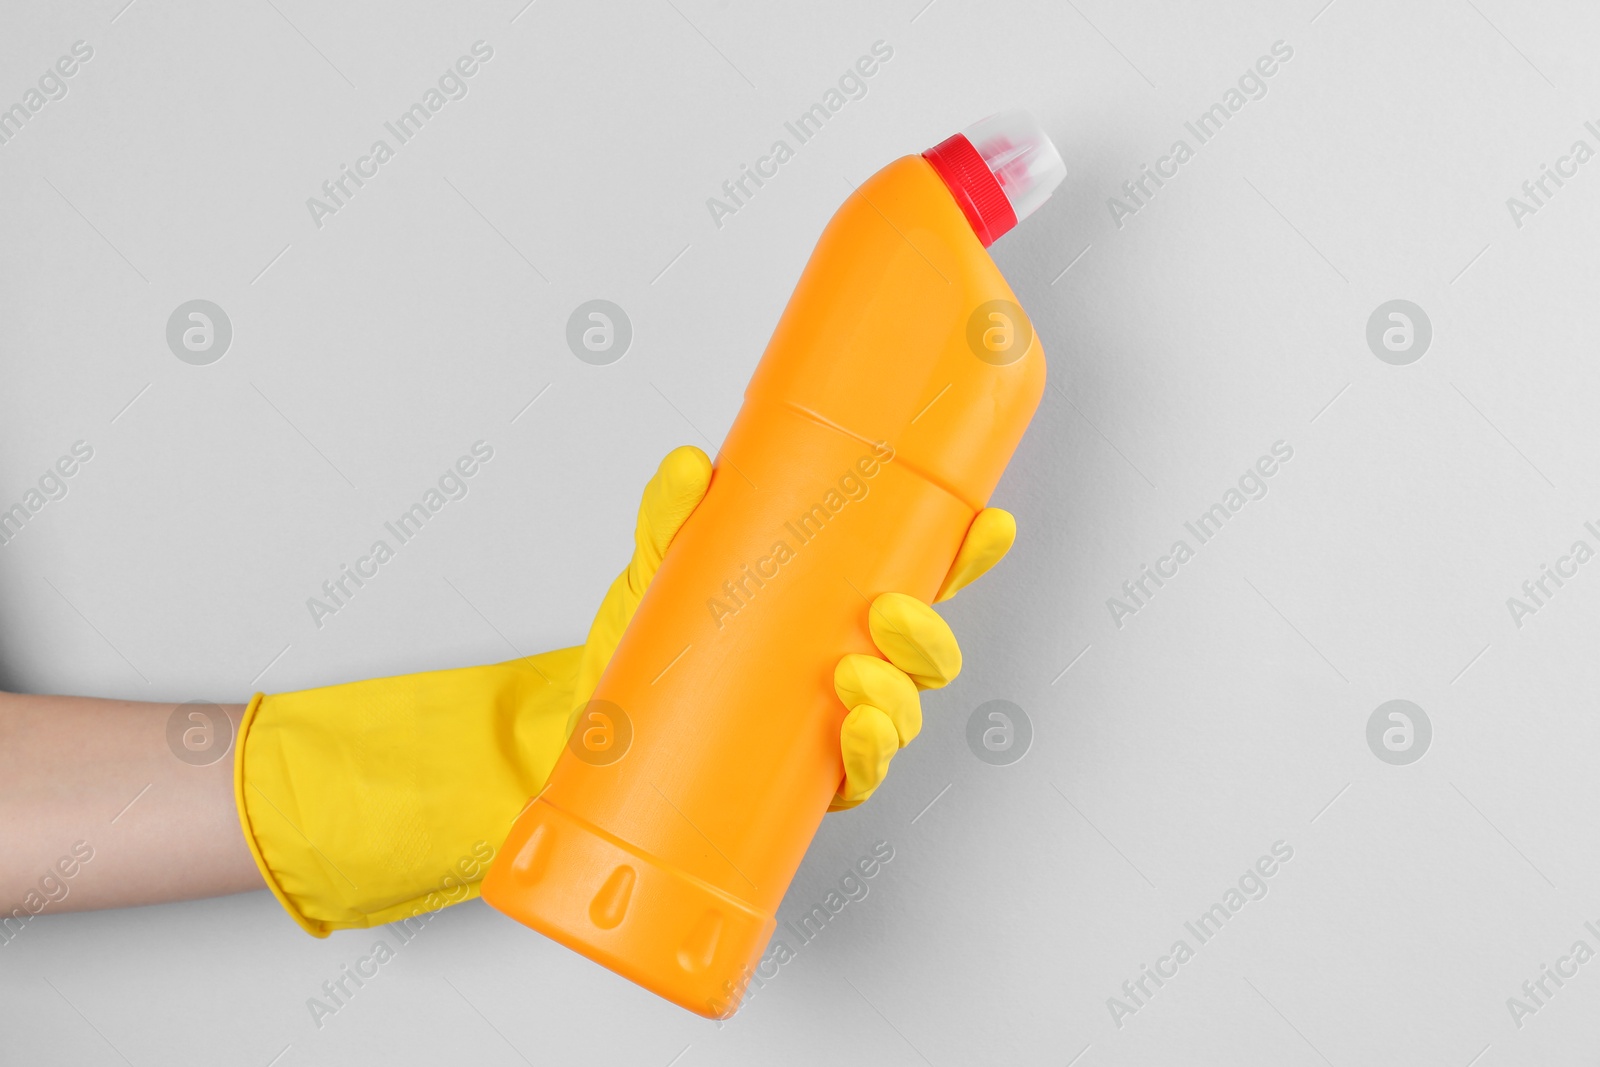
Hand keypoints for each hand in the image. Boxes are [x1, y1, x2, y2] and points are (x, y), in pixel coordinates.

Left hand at [560, 447, 1013, 811]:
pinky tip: (857, 733)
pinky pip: (859, 776)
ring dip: (897, 697)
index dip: (967, 555)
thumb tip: (692, 465)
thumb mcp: (660, 562)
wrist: (595, 714)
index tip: (990, 525)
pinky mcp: (801, 776)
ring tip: (855, 675)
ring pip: (903, 714)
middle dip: (928, 637)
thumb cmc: (652, 635)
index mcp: (838, 605)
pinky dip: (869, 757)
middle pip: (928, 654)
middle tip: (889, 614)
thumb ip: (674, 511)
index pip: (922, 578)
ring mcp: (831, 721)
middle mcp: (850, 661)